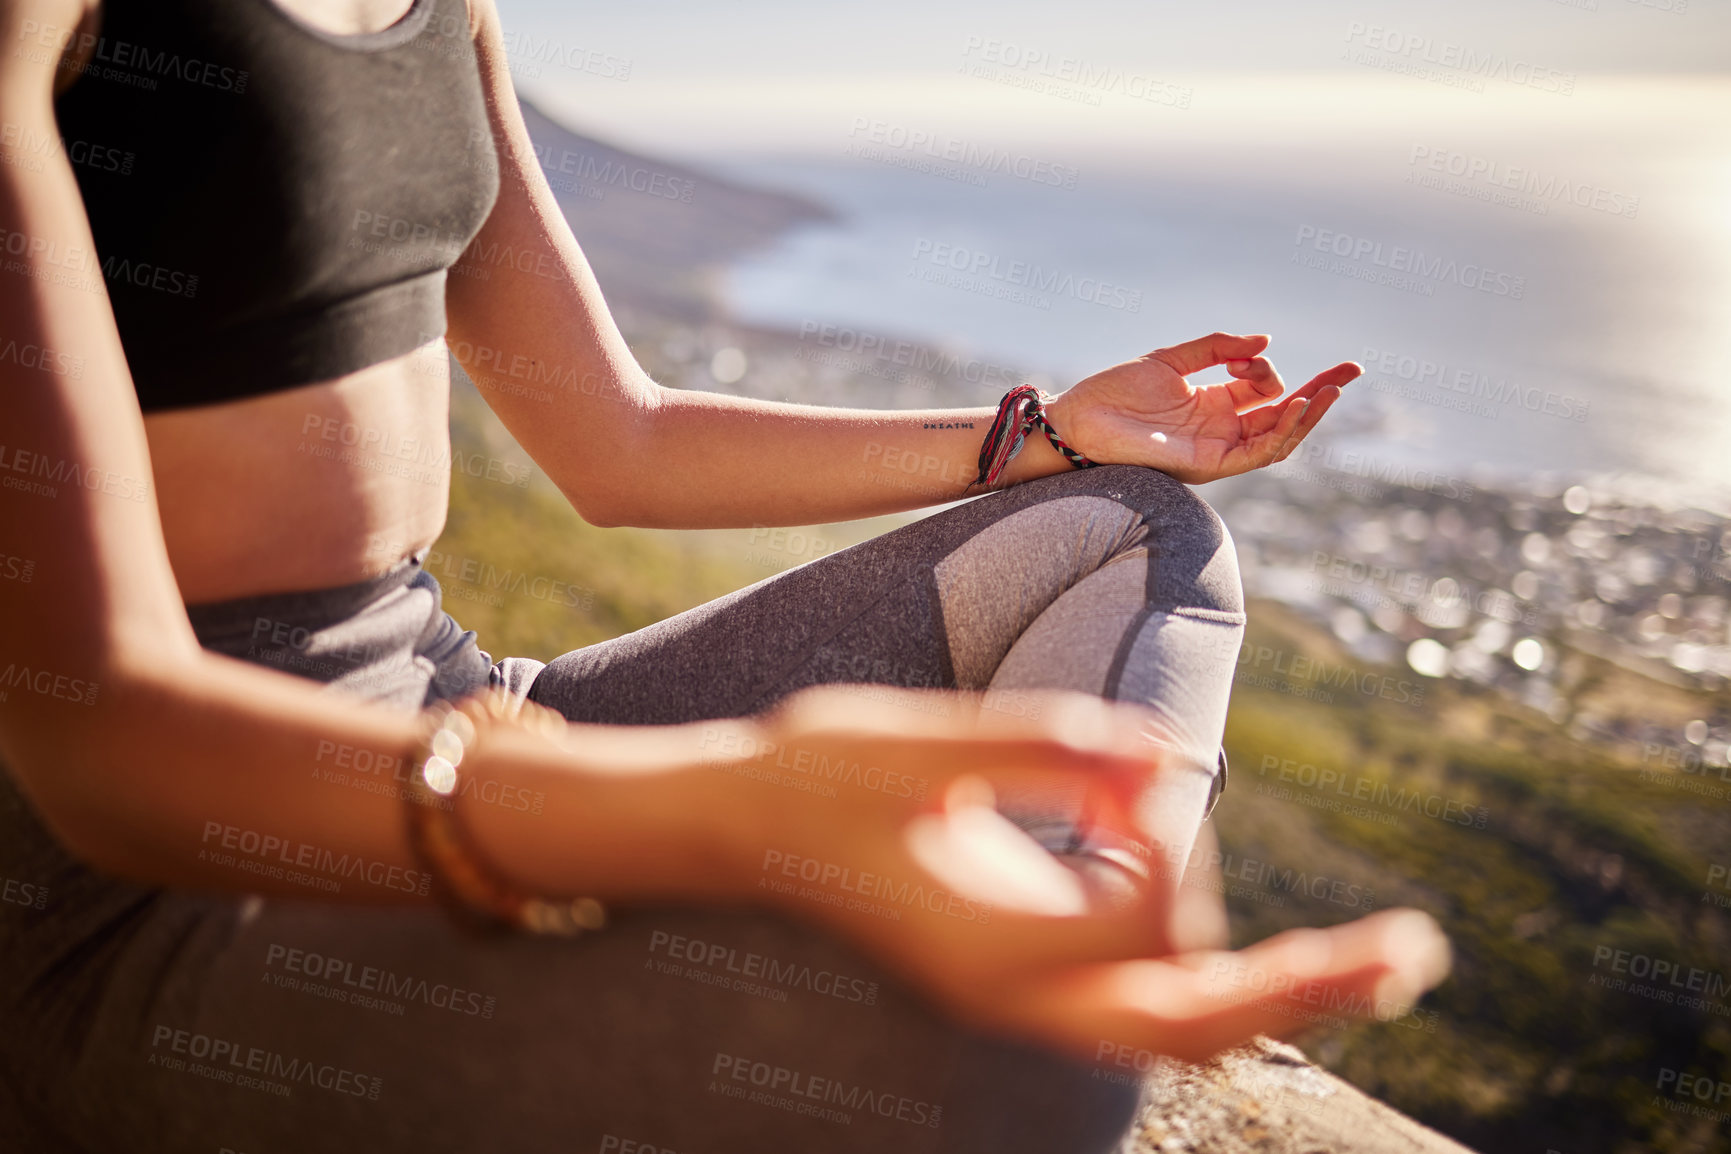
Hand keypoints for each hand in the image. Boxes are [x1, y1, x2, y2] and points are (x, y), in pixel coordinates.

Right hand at [733, 685, 1449, 1065]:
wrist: (742, 832)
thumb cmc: (814, 778)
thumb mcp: (914, 745)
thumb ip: (1041, 745)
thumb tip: (1162, 754)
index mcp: (988, 939)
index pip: (1139, 906)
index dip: (1163, 827)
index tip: (1129, 764)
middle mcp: (1015, 992)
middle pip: (1192, 1022)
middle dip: (1305, 988)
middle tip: (1411, 951)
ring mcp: (1020, 999)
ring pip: (1178, 1030)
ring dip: (1278, 994)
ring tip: (1383, 958)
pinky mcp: (1023, 983)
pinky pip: (1145, 1007)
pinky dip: (1219, 984)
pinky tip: (1281, 958)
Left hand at [1044, 332, 1358, 484]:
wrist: (1076, 423)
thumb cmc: (1112, 393)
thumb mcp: (1170, 360)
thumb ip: (1217, 347)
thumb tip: (1266, 342)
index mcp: (1212, 403)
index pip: (1265, 389)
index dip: (1271, 368)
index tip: (1252, 352)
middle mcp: (1220, 429)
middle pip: (1284, 413)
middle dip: (1321, 391)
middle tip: (1355, 368)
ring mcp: (1217, 448)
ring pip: (1279, 436)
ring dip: (1310, 414)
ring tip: (1334, 387)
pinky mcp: (1209, 464)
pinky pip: (1257, 452)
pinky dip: (1282, 431)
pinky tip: (1299, 406)